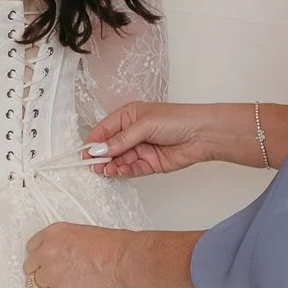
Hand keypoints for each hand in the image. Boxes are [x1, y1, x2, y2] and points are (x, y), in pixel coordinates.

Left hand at [25, 223, 134, 287]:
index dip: (40, 258)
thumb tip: (62, 257)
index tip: (47, 263)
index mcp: (53, 233)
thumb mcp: (81, 233)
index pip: (31, 248)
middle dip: (41, 274)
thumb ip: (63, 244)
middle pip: (29, 268)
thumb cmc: (113, 246)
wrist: (124, 260)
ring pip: (34, 287)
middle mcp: (47, 252)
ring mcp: (51, 273)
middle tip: (57, 278)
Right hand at [85, 101, 255, 179]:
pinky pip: (133, 169)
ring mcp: (142, 149)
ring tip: (107, 170)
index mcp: (129, 116)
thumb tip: (99, 149)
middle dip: (101, 157)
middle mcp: (133, 132)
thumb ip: (120, 140)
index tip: (83, 154)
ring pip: (120, 160)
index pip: (104, 130)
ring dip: (112, 166)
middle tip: (93, 166)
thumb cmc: (177, 120)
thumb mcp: (144, 125)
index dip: (93, 142)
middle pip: (110, 147)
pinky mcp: (150, 163)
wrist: (203, 134)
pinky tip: (121, 171)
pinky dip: (126, 171)